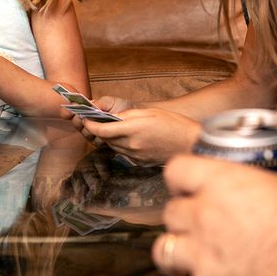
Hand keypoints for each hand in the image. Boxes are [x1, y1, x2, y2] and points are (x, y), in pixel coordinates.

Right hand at [64, 95, 133, 135]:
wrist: (138, 119)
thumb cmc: (124, 108)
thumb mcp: (110, 101)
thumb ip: (97, 103)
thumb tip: (86, 105)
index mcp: (90, 110)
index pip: (75, 111)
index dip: (68, 111)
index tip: (66, 112)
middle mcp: (91, 122)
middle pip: (77, 124)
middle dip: (77, 121)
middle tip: (80, 118)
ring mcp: (96, 133)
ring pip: (85, 133)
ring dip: (86, 130)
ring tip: (93, 126)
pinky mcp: (103, 142)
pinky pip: (95, 141)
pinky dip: (96, 137)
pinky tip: (101, 134)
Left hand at [79, 107, 199, 165]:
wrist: (191, 144)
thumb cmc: (174, 124)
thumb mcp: (150, 112)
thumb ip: (128, 115)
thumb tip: (112, 118)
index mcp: (133, 130)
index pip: (102, 130)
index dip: (90, 125)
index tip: (85, 120)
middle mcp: (132, 145)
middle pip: (105, 139)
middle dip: (98, 131)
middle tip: (95, 121)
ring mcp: (136, 156)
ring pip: (113, 147)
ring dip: (109, 139)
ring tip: (113, 129)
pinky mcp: (140, 162)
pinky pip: (124, 154)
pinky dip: (121, 146)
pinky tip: (128, 139)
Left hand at [158, 155, 276, 275]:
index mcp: (225, 183)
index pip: (177, 171)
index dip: (186, 179)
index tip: (195, 187)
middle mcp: (204, 217)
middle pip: (171, 213)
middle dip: (186, 219)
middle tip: (207, 227)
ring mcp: (202, 259)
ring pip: (164, 252)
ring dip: (181, 254)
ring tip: (200, 260)